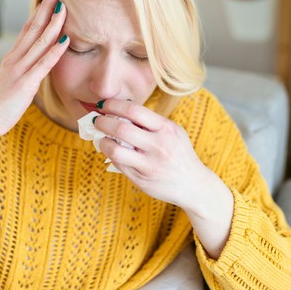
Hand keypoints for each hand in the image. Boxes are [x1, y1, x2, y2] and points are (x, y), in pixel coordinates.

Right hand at [0, 0, 67, 175]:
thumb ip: (21, 72)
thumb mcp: (10, 83)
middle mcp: (14, 60)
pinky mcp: (25, 85)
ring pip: (39, 42)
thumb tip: (33, 67)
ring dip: (53, 24)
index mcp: (11, 59)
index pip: (27, 30)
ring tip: (64, 8)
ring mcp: (19, 71)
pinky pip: (43, 65)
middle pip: (33, 29)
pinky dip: (55, 51)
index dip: (39, 13)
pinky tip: (65, 40)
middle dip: (46, 10)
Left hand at [94, 99, 233, 256]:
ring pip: (114, 149)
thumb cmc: (179, 153)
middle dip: (102, 121)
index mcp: (166, 129)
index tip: (104, 105)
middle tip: (96, 120)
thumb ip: (150, 123)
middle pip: (120, 128)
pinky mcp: (141, 180)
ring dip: (102, 141)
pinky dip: (111, 155)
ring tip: (101, 138)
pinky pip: (118, 164)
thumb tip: (119, 111)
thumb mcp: (172, 132)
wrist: (194, 184)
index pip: (134, 110)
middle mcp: (159, 146)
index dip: (114, 105)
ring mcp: (149, 164)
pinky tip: (111, 151)